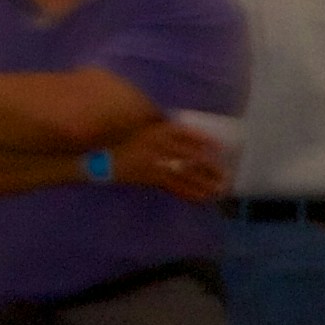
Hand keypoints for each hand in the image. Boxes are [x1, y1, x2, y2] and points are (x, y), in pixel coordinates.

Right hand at [107, 118, 229, 201]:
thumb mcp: (142, 127)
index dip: (203, 140)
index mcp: (158, 128)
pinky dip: (188, 192)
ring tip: (218, 190)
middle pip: (189, 156)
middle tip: (225, 176)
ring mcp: (155, 161)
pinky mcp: (150, 177)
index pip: (185, 133)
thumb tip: (183, 135)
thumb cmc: (121, 140)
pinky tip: (200, 198)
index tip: (219, 147)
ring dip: (203, 183)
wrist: (99, 156)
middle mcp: (159, 143)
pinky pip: (173, 186)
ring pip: (184, 173)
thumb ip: (161, 127)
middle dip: (209, 167)